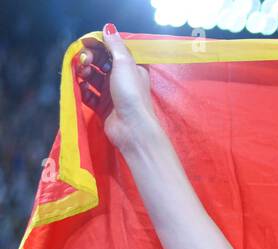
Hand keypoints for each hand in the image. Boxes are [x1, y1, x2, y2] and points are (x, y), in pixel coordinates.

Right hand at [75, 24, 158, 149]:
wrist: (132, 128)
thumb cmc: (130, 93)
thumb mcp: (124, 63)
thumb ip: (115, 45)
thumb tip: (109, 28)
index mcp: (132, 68)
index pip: (111, 50)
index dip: (97, 44)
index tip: (84, 43)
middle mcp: (122, 79)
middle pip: (100, 63)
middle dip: (89, 59)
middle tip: (84, 62)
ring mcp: (113, 94)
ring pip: (93, 78)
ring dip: (84, 74)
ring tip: (83, 76)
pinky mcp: (104, 107)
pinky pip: (89, 95)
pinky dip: (84, 90)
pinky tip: (82, 88)